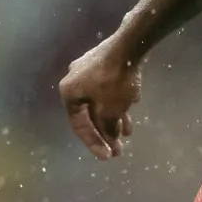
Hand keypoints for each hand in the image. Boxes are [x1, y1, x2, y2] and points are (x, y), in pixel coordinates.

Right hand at [59, 37, 143, 157]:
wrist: (129, 45)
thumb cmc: (114, 82)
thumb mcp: (110, 112)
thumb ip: (107, 129)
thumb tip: (110, 141)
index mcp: (69, 92)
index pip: (78, 125)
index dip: (93, 143)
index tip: (107, 156)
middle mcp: (74, 79)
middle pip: (90, 113)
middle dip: (106, 131)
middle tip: (119, 148)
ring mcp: (89, 69)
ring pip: (102, 100)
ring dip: (115, 117)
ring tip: (128, 132)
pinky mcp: (105, 62)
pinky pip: (110, 87)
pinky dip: (119, 99)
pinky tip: (132, 105)